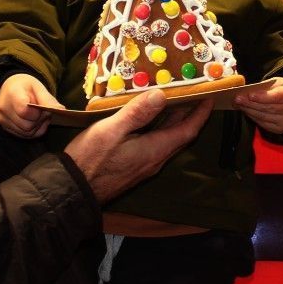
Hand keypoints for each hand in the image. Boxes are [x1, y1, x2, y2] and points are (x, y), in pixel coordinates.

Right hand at [0, 73, 56, 138]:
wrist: (9, 87)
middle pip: (27, 126)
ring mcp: (3, 120)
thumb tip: (61, 111)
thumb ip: (48, 100)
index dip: (38, 113)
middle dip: (40, 121)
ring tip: (40, 116)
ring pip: (26, 133)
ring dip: (37, 127)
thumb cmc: (26, 86)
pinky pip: (23, 136)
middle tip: (45, 113)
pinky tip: (36, 122)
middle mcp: (4, 109)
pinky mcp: (5, 128)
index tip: (44, 109)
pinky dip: (33, 131)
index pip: (25, 111)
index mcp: (12, 95)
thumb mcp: (38, 87)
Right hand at [65, 90, 207, 202]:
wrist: (72, 190)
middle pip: (179, 135)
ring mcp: (144, 165)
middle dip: (189, 115)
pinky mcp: (133, 167)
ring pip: (167, 140)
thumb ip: (138, 113)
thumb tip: (161, 95)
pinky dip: (159, 129)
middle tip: (193, 93)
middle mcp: (154, 160)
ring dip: (174, 122)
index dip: (200, 114)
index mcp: (155, 150)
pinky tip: (149, 120)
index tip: (210, 98)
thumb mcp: (112, 130)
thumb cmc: (90, 158)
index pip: (187, 131)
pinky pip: (155, 145)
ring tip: (174, 101)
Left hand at [235, 77, 282, 135]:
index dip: (263, 96)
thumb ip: (267, 86)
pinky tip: (246, 111)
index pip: (278, 96)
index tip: (250, 95)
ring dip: (249, 110)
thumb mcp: (280, 83)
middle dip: (251, 103)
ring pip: (264, 116)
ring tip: (239, 104)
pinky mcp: (281, 129)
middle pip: (268, 107)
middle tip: (237, 99)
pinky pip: (263, 123)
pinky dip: (253, 117)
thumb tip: (249, 91)